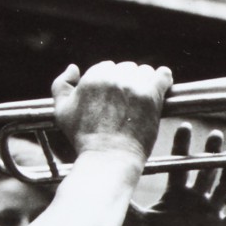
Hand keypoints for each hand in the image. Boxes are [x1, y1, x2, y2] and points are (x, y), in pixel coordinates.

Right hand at [51, 59, 172, 159]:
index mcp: (92, 77)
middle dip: (128, 81)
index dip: (111, 82)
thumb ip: (61, 84)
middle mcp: (112, 77)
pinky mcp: (151, 96)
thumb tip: (74, 67)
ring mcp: (133, 85)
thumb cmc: (84, 138)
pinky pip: (163, 76)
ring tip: (143, 98)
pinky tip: (164, 84)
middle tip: (129, 100)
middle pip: (127, 68)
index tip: (115, 97)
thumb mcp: (61, 111)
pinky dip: (164, 78)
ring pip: (145, 72)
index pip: (107, 67)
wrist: (108, 157)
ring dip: (145, 81)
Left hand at [122, 129, 225, 225]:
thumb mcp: (132, 221)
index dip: (184, 146)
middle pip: (207, 170)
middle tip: (216, 135)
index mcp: (175, 194)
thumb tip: (101, 179)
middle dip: (212, 152)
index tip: (186, 128)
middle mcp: (194, 200)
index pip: (182, 164)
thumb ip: (123, 200)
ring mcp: (209, 213)